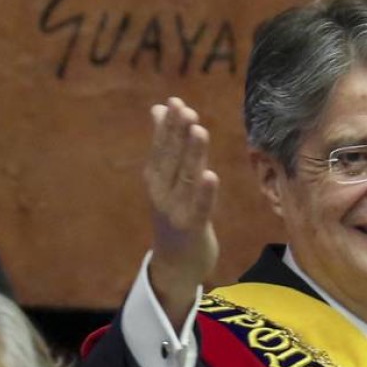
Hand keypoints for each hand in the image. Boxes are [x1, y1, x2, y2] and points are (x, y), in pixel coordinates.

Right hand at [144, 96, 220, 327]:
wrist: (174, 264)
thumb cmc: (174, 214)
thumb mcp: (167, 179)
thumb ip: (167, 145)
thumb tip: (158, 108)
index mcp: (156, 178)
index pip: (161, 147)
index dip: (168, 125)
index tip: (175, 102)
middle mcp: (161, 192)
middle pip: (171, 159)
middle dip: (178, 134)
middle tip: (186, 110)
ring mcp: (175, 211)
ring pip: (185, 178)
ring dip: (192, 155)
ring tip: (199, 131)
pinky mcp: (192, 229)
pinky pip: (200, 208)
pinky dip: (205, 193)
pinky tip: (211, 175)